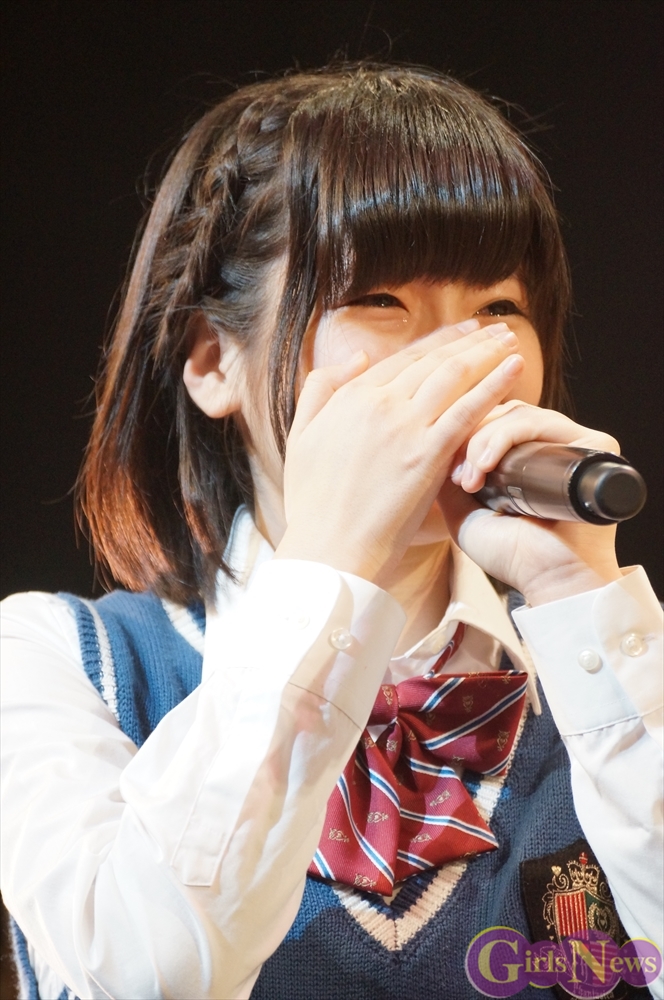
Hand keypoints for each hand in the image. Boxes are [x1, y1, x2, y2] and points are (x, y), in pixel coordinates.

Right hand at [275, 321, 523, 585]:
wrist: (328, 549)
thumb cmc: (313, 504)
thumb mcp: (300, 437)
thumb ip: (321, 389)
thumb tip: (357, 357)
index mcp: (351, 397)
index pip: (402, 358)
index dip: (437, 342)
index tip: (462, 333)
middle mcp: (379, 403)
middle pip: (433, 361)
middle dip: (469, 340)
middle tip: (495, 329)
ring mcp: (405, 427)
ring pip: (454, 376)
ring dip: (486, 353)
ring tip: (509, 341)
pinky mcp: (428, 455)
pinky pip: (469, 410)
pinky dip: (495, 385)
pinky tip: (515, 370)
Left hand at [438, 401, 622, 604]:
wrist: (547, 579)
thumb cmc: (510, 554)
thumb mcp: (463, 511)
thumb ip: (446, 478)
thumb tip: (428, 441)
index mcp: (530, 457)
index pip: (492, 421)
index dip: (463, 436)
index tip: (447, 474)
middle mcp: (554, 445)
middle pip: (502, 413)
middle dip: (470, 439)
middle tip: (459, 479)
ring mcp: (573, 443)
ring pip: (517, 415)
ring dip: (483, 441)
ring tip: (471, 480)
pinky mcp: (592, 445)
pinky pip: (538, 422)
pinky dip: (505, 436)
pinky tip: (485, 466)